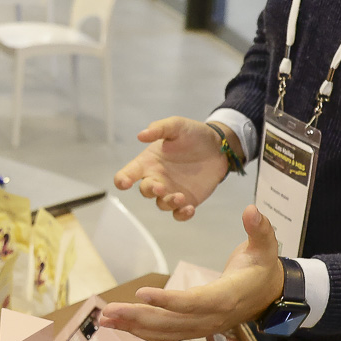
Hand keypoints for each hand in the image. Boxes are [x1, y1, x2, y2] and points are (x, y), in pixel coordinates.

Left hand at [96, 205, 284, 340]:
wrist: (270, 295)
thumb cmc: (262, 267)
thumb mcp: (265, 246)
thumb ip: (259, 228)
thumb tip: (252, 209)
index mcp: (227, 297)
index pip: (194, 302)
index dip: (168, 301)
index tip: (141, 293)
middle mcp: (212, 318)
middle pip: (172, 322)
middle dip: (138, 318)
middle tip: (108, 311)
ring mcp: (203, 327)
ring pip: (165, 332)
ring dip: (134, 327)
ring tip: (105, 320)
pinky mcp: (196, 328)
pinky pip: (167, 334)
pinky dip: (143, 332)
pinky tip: (121, 326)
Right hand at [113, 117, 230, 221]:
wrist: (218, 147)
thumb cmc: (193, 134)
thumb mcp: (176, 125)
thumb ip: (159, 128)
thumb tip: (141, 135)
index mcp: (148, 162)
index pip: (127, 174)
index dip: (122, 180)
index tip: (125, 183)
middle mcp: (157, 178)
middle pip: (145, 191)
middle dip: (150, 190)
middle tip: (161, 187)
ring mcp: (171, 191)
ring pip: (162, 204)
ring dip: (168, 203)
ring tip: (180, 196)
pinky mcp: (187, 200)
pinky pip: (178, 214)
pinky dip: (181, 215)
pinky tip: (189, 209)